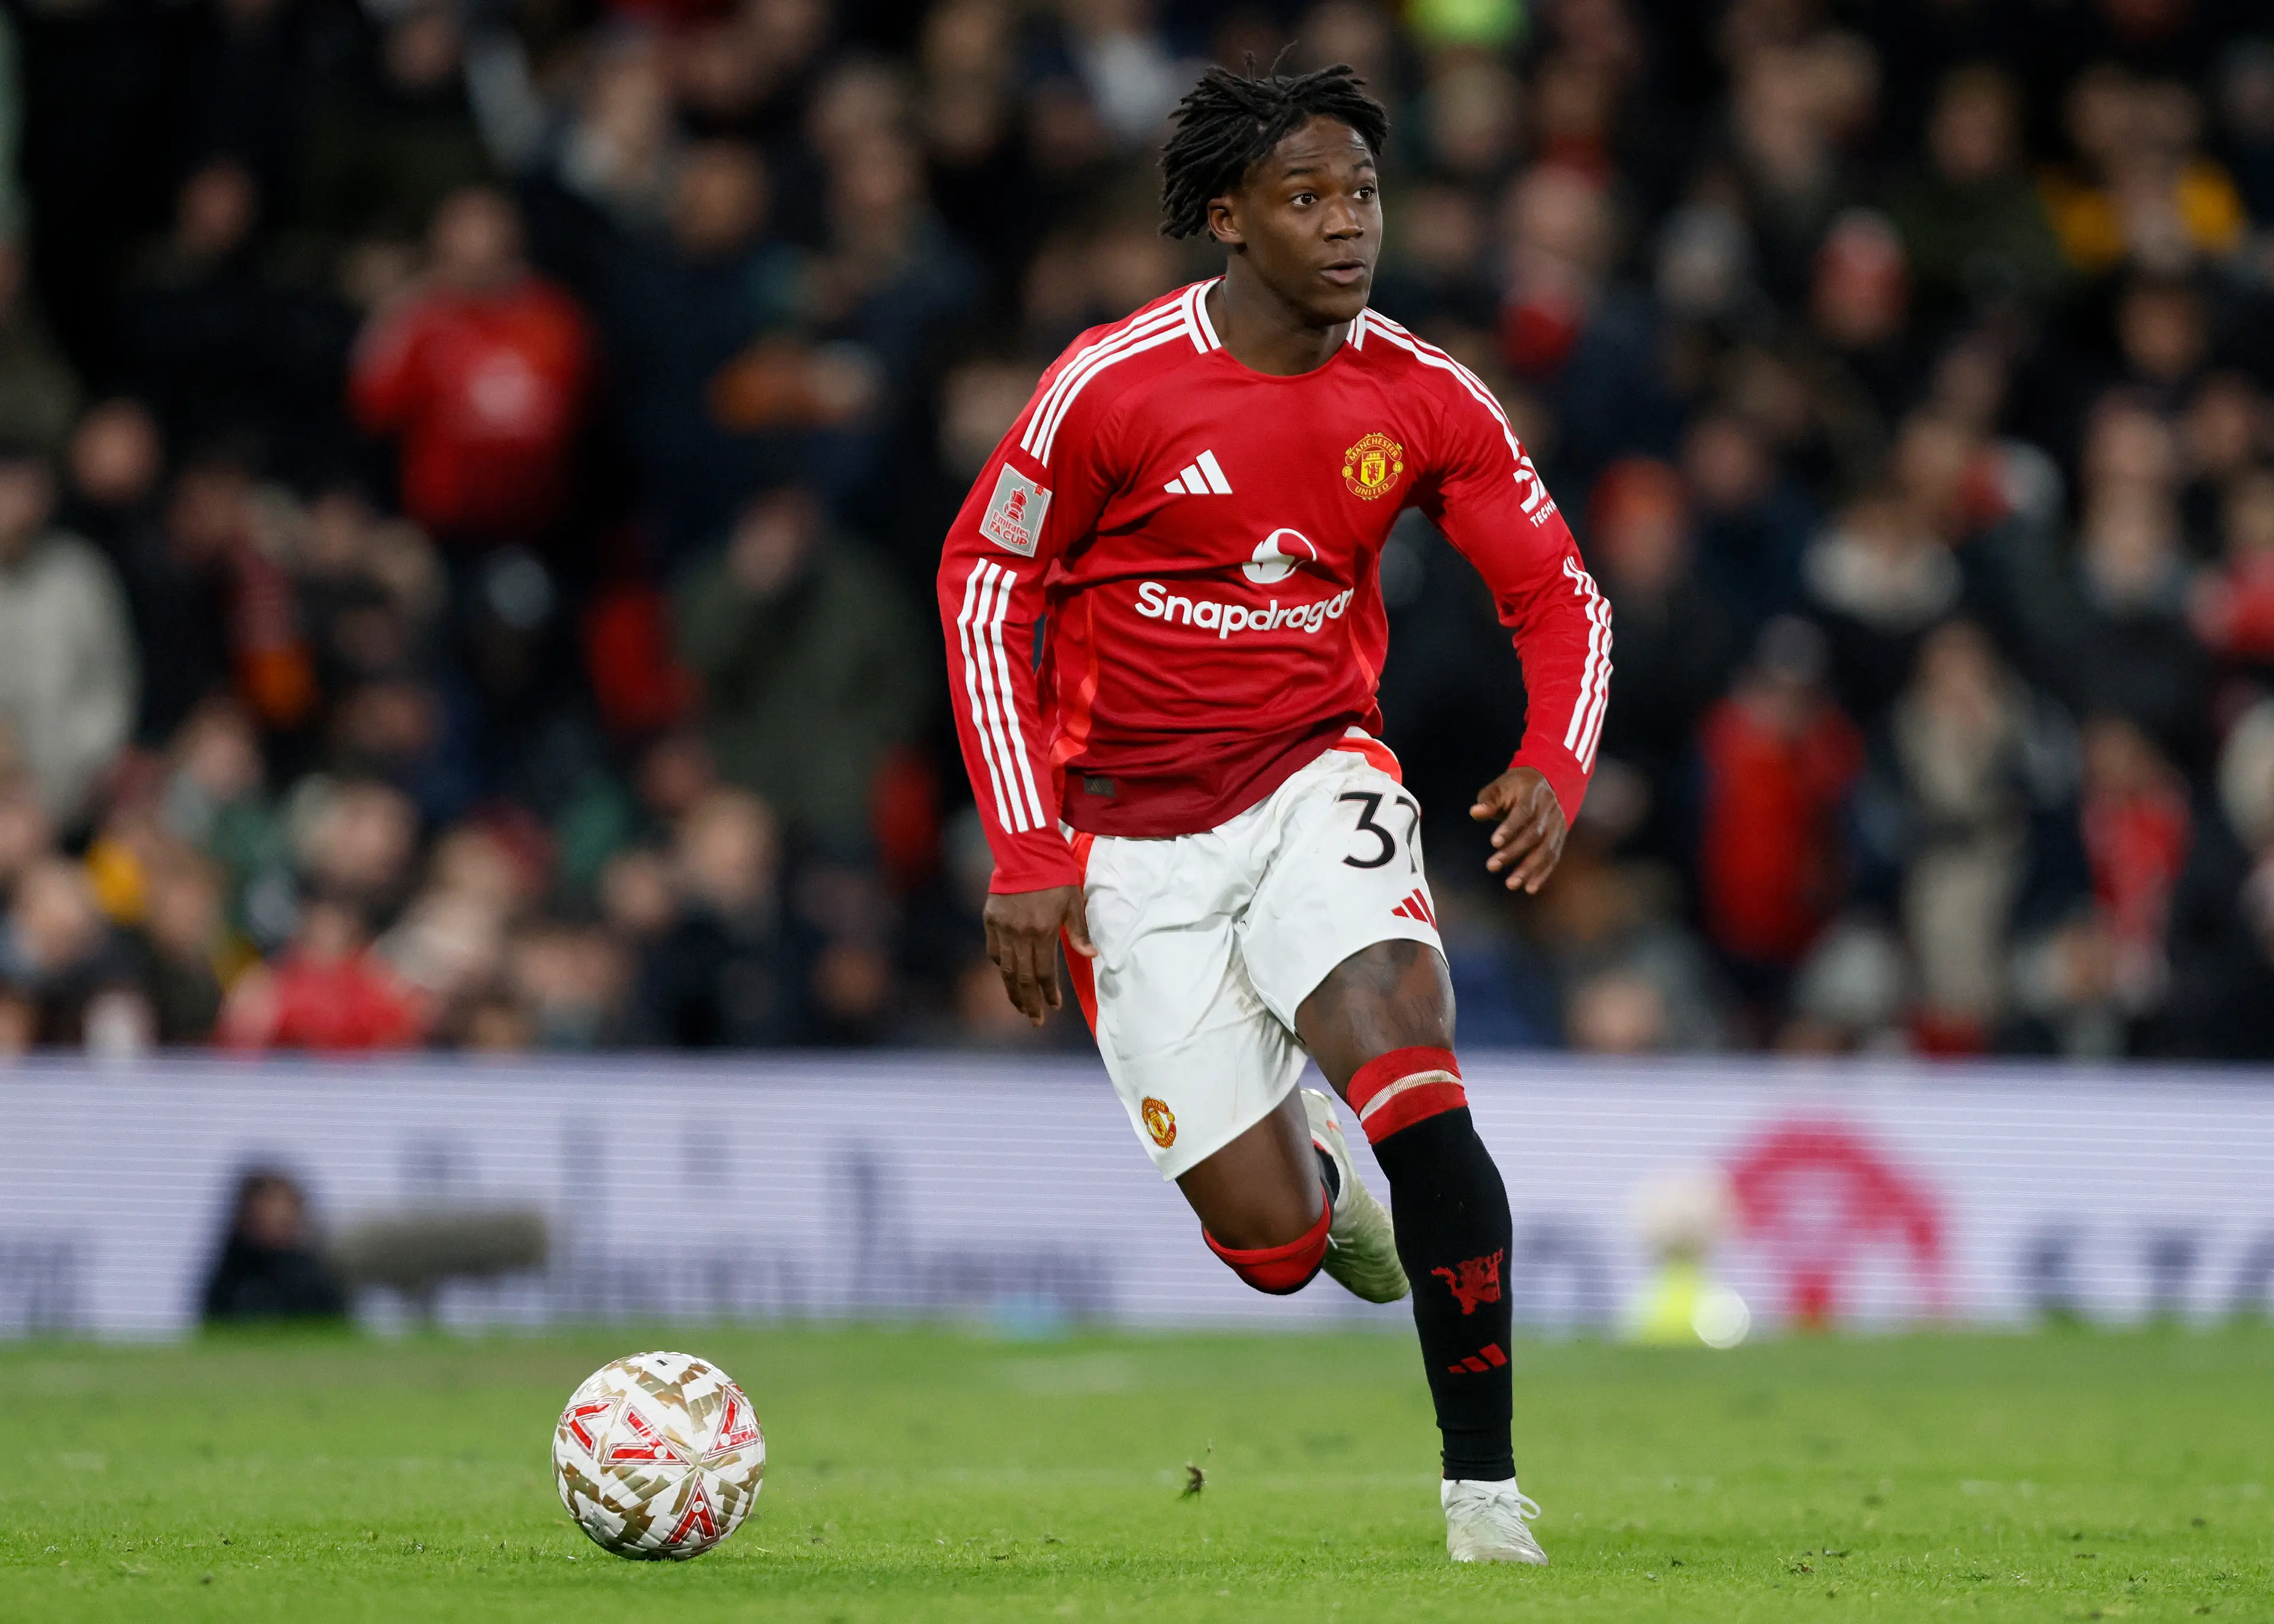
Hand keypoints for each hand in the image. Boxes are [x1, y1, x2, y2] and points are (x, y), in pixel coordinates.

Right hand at [982, 885, 1095, 1025]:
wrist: (1025, 852)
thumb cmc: (1056, 876)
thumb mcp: (1073, 902)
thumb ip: (1079, 932)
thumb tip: (1091, 955)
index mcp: (1042, 931)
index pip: (1044, 972)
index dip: (1049, 992)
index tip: (1054, 1007)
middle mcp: (1019, 935)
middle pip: (1022, 978)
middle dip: (1029, 1002)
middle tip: (1035, 1020)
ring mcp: (1002, 929)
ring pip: (1005, 969)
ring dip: (1012, 991)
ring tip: (1020, 1006)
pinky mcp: (990, 920)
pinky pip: (993, 952)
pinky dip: (1001, 967)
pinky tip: (1007, 976)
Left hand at [1470, 767, 1567, 893]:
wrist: (1547, 782)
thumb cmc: (1516, 787)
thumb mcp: (1500, 786)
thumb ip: (1488, 800)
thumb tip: (1475, 812)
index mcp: (1533, 793)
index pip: (1523, 812)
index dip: (1510, 827)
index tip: (1494, 843)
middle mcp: (1549, 810)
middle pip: (1534, 834)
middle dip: (1513, 851)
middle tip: (1492, 866)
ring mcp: (1557, 824)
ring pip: (1546, 849)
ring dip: (1529, 869)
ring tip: (1511, 884)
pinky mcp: (1560, 837)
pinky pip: (1553, 857)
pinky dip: (1542, 874)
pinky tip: (1529, 888)